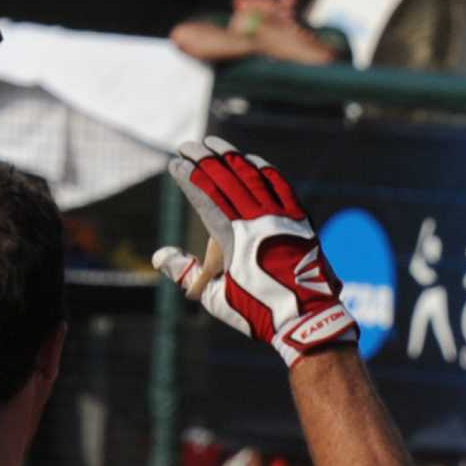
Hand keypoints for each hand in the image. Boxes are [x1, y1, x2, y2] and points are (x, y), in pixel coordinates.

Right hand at [154, 138, 356, 365]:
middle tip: (187, 145)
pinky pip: (279, 185)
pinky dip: (263, 170)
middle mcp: (256, 221)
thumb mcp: (215, 298)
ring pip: (251, 176)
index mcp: (232, 238)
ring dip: (231, 157)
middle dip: (203, 159)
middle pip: (225, 179)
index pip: (204, 196)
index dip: (188, 177)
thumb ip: (186, 272)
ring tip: (214, 144)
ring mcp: (280, 218)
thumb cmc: (258, 313)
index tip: (174, 165)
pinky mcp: (300, 220)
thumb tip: (159, 255)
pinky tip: (251, 160)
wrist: (307, 322)